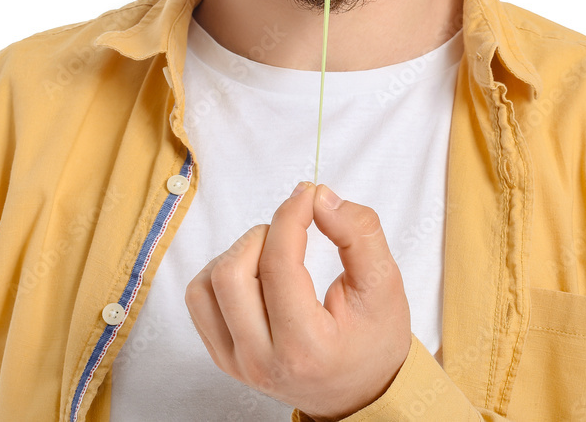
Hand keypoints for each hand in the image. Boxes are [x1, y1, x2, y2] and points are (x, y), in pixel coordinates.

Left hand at [184, 181, 411, 419]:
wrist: (360, 391)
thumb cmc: (374, 339)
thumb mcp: (384, 283)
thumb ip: (358, 233)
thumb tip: (318, 197)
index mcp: (306, 348)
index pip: (279, 265)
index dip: (291, 216)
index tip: (309, 195)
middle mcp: (262, 361)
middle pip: (231, 274)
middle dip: (262, 235)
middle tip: (293, 232)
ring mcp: (236, 362)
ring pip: (206, 285)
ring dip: (238, 254)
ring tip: (274, 256)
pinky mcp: (223, 356)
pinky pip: (200, 300)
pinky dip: (221, 274)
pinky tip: (255, 275)